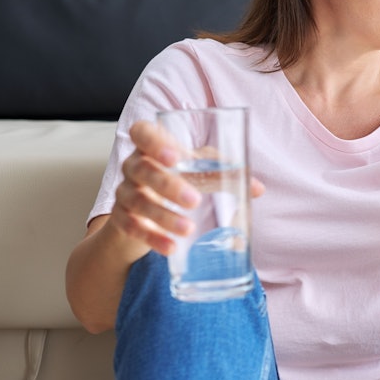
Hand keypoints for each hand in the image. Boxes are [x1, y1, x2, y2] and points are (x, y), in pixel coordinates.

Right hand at [107, 120, 263, 254]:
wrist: (143, 213)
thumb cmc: (176, 179)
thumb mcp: (197, 170)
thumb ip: (223, 172)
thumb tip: (257, 188)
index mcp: (150, 146)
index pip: (142, 132)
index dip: (154, 142)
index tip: (174, 158)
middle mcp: (133, 166)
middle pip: (142, 170)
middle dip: (167, 185)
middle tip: (194, 200)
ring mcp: (124, 192)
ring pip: (137, 201)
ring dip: (163, 216)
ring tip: (187, 228)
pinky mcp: (121, 219)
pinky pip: (131, 227)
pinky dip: (152, 238)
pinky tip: (171, 247)